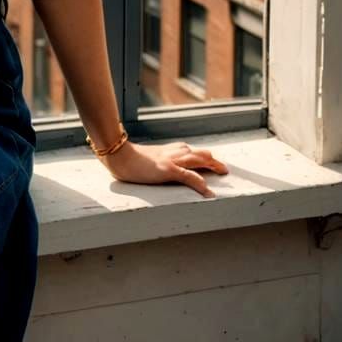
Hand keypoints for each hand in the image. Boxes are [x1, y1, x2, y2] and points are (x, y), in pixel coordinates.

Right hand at [98, 139, 228, 197]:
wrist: (117, 155)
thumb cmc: (126, 157)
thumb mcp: (143, 158)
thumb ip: (152, 159)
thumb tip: (154, 165)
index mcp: (166, 150)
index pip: (189, 151)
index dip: (201, 156)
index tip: (210, 160)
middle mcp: (172, 153)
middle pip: (198, 153)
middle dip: (212, 160)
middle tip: (223, 169)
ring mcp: (171, 160)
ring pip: (197, 160)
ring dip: (212, 166)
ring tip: (223, 172)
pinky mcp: (167, 170)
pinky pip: (188, 176)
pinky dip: (199, 182)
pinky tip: (208, 190)